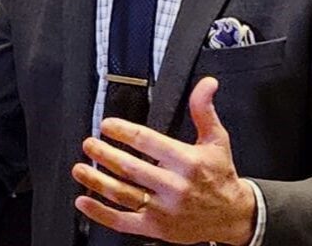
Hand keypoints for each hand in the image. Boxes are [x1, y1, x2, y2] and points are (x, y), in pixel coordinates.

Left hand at [72, 77, 255, 244]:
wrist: (231, 215)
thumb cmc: (221, 175)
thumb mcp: (217, 139)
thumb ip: (204, 110)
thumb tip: (206, 84)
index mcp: (187, 161)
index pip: (148, 142)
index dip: (124, 132)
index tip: (107, 125)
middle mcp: (173, 185)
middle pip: (130, 168)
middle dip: (104, 154)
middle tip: (89, 144)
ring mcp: (162, 209)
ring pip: (121, 193)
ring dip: (96, 180)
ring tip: (80, 168)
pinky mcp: (155, 227)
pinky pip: (121, 221)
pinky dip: (99, 212)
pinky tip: (84, 201)